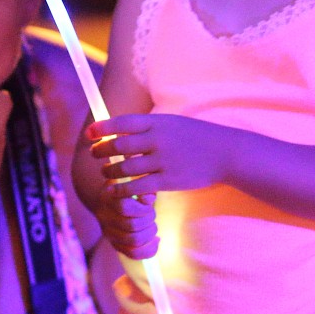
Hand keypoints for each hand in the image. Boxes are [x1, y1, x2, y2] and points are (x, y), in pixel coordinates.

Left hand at [84, 113, 228, 257]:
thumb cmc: (197, 136)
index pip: (122, 123)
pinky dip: (121, 189)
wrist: (224, 153)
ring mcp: (162, 161)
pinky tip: (114, 191)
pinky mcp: (168, 180)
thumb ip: (150, 126)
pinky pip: (137, 186)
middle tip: (94, 154)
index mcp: (158, 122)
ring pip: (124, 167)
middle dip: (102, 151)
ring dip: (109, 172)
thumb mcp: (173, 123)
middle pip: (118, 145)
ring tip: (105, 173)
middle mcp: (157, 140)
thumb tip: (123, 129)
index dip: (102, 128)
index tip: (90, 134)